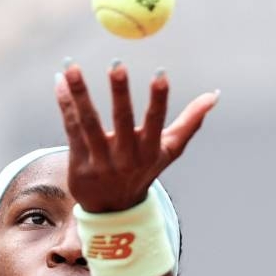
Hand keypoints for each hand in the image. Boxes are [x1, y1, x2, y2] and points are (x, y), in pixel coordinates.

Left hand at [56, 60, 217, 212]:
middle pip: (122, 121)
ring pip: (88, 123)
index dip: (159, 100)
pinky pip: (70, 128)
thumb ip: (191, 122)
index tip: (161, 74)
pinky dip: (65, 103)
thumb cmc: (144, 170)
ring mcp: (100, 161)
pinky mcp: (78, 163)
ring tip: (72, 67)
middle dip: (120, 93)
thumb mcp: (169, 150)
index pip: (156, 123)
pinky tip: (60, 79)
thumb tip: (215, 95)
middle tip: (116, 64)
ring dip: (80, 93)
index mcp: (150, 151)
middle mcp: (125, 158)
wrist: (112, 210)